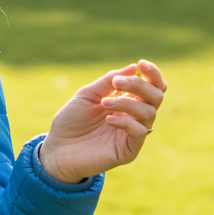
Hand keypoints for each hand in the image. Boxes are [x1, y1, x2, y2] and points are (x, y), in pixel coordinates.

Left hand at [39, 60, 166, 183]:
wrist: (57, 149)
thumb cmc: (71, 121)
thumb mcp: (87, 95)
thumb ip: (108, 82)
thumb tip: (133, 67)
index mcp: (127, 102)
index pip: (152, 87)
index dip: (152, 74)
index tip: (141, 64)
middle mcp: (134, 116)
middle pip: (156, 96)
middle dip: (139, 85)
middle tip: (116, 83)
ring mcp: (133, 134)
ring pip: (149, 113)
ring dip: (127, 103)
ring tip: (104, 103)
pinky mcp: (128, 150)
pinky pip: (140, 133)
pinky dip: (127, 122)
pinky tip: (108, 119)